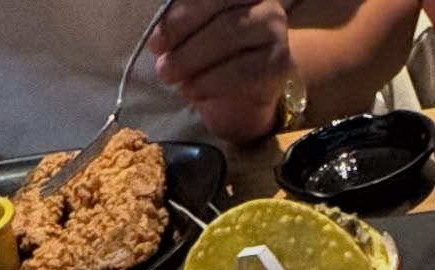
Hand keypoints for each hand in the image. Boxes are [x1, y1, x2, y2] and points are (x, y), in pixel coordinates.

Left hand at [150, 0, 289, 145]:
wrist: (240, 94)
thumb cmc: (211, 55)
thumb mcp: (194, 30)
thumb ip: (182, 17)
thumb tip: (159, 26)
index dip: (180, 13)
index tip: (155, 42)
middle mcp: (263, 1)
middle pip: (218, 7)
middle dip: (182, 34)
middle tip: (160, 63)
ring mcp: (274, 29)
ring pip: (228, 34)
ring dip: (192, 59)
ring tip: (170, 76)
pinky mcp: (279, 61)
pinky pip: (241, 70)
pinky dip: (210, 81)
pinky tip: (192, 91)